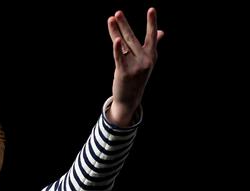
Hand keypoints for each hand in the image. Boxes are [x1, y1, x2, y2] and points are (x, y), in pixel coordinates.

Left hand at [107, 8, 164, 126]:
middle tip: (118, 12)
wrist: (130, 98)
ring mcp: (136, 66)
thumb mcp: (146, 62)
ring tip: (111, 19)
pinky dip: (117, 48)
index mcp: (151, 55)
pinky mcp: (125, 72)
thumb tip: (161, 32)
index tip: (151, 9)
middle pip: (132, 38)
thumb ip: (153, 45)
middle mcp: (145, 60)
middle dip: (124, 24)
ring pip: (124, 45)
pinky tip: (116, 40)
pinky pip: (120, 57)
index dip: (151, 22)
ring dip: (116, 31)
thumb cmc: (137, 77)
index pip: (151, 36)